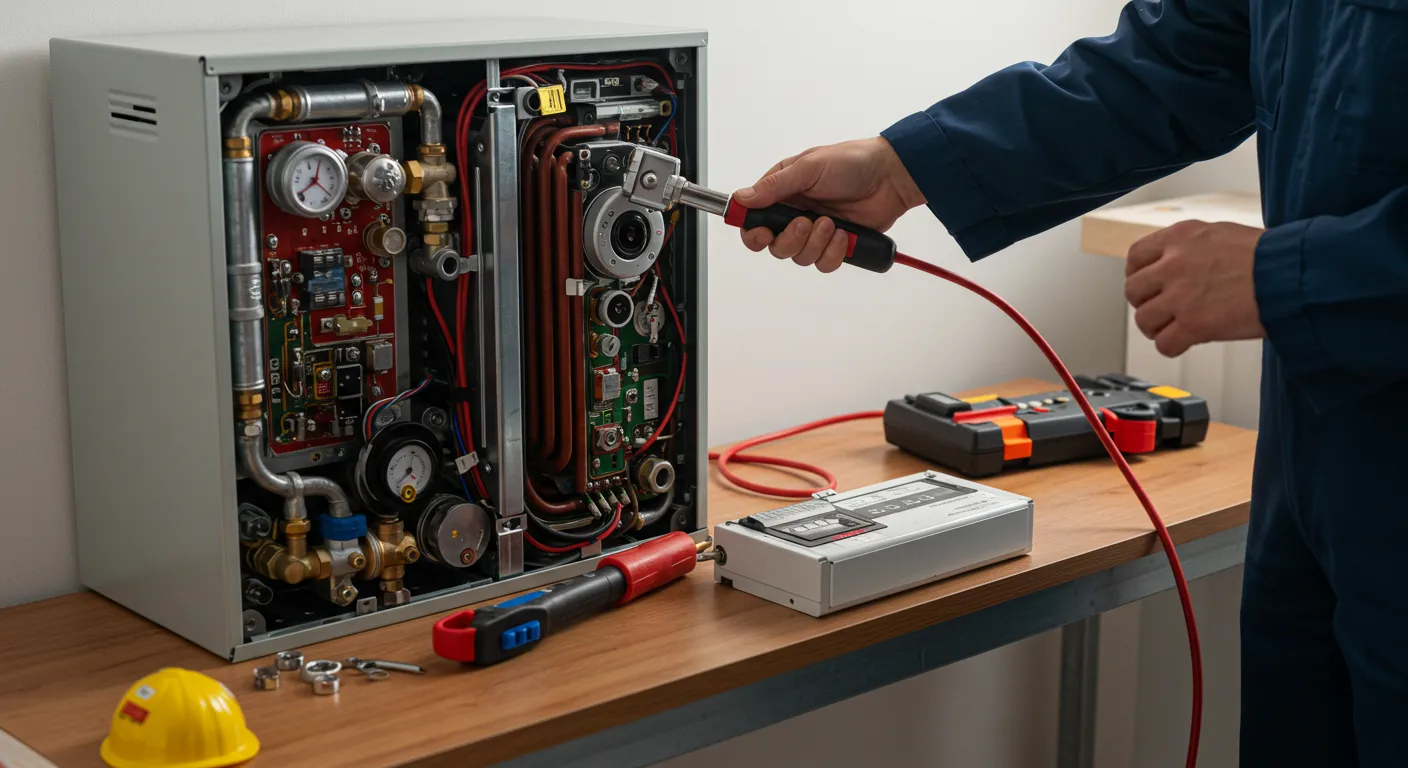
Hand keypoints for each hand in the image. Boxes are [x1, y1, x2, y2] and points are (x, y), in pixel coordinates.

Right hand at [734, 137, 923, 272]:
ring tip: (832, 223)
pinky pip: (823, 263)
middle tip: (804, 223)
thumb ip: (774, 186)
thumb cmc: (852, 162)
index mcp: (783, 192)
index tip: (761, 232)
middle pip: (774, 246)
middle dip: (789, 240)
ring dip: (815, 243)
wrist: (891, 176)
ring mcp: (815, 231)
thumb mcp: (809, 167)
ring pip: (799, 257)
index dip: (752, 231)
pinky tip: (844, 235)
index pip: (753, 220)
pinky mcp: (835, 245)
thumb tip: (741, 199)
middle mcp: (795, 214)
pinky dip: (833, 252)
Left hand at [1124, 220, 1265, 356]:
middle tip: (1162, 309)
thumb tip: (1171, 260)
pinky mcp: (1193, 325)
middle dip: (1145, 302)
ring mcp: (1181, 296)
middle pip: (1133, 290)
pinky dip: (1171, 347)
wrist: (1292, 275)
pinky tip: (1184, 343)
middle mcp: (1173, 264)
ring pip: (1144, 319)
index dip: (1137, 274)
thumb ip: (1189, 246)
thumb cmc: (1268, 255)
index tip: (1147, 284)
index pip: (1135, 256)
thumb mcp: (1220, 233)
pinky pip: (1163, 344)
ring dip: (1156, 327)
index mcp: (1179, 237)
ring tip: (1173, 328)